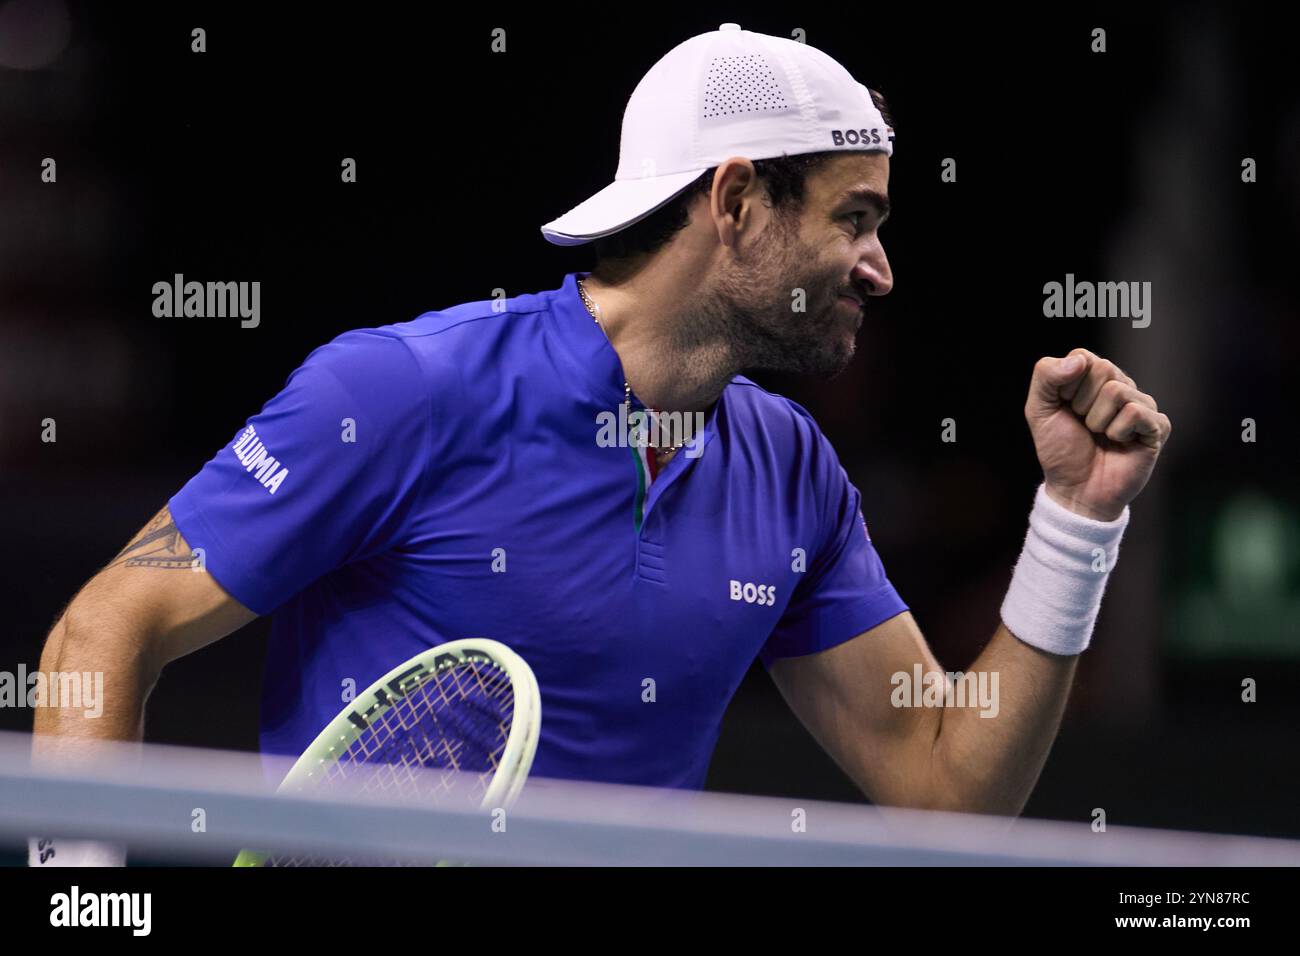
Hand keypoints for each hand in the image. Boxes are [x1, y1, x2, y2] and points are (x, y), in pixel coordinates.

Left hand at [1024, 348, 1171, 520]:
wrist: (1076, 490)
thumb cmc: (1060, 450)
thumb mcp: (1039, 410)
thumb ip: (1046, 376)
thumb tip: (1080, 359)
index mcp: (1093, 379)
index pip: (1082, 357)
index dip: (1066, 386)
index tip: (1064, 409)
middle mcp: (1120, 386)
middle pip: (1103, 369)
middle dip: (1082, 403)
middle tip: (1083, 425)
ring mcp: (1142, 405)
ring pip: (1117, 390)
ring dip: (1097, 421)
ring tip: (1100, 436)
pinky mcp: (1157, 425)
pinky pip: (1135, 412)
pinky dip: (1117, 432)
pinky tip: (1119, 443)